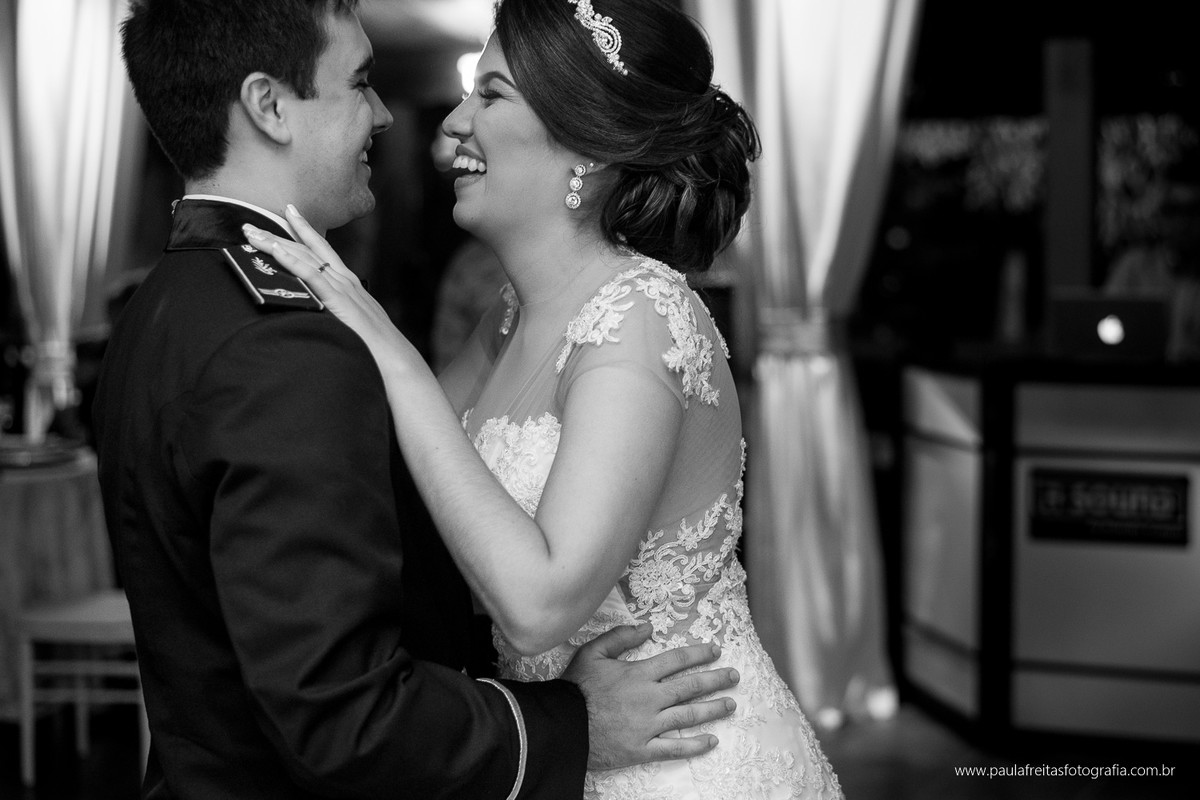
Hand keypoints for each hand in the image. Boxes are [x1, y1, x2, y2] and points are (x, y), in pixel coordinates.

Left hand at [242, 206, 420, 371]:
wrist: (395, 359)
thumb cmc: (375, 346)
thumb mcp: (354, 322)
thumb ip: (337, 313)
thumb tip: (319, 314)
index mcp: (348, 283)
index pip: (322, 249)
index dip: (305, 230)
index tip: (289, 211)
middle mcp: (344, 280)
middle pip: (306, 249)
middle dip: (277, 234)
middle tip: (249, 224)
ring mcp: (342, 288)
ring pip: (304, 257)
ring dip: (275, 243)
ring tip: (251, 233)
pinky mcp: (339, 301)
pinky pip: (312, 276)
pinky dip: (293, 261)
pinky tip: (276, 250)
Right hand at [562, 623, 738, 770]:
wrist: (563, 726)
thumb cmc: (575, 688)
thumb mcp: (592, 653)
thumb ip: (620, 637)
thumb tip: (647, 627)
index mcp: (639, 674)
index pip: (677, 660)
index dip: (699, 654)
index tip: (715, 651)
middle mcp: (650, 698)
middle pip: (690, 687)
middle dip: (715, 679)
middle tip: (734, 676)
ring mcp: (648, 726)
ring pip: (688, 716)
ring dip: (712, 709)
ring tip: (730, 704)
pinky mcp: (642, 749)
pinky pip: (674, 748)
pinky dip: (694, 745)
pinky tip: (711, 741)